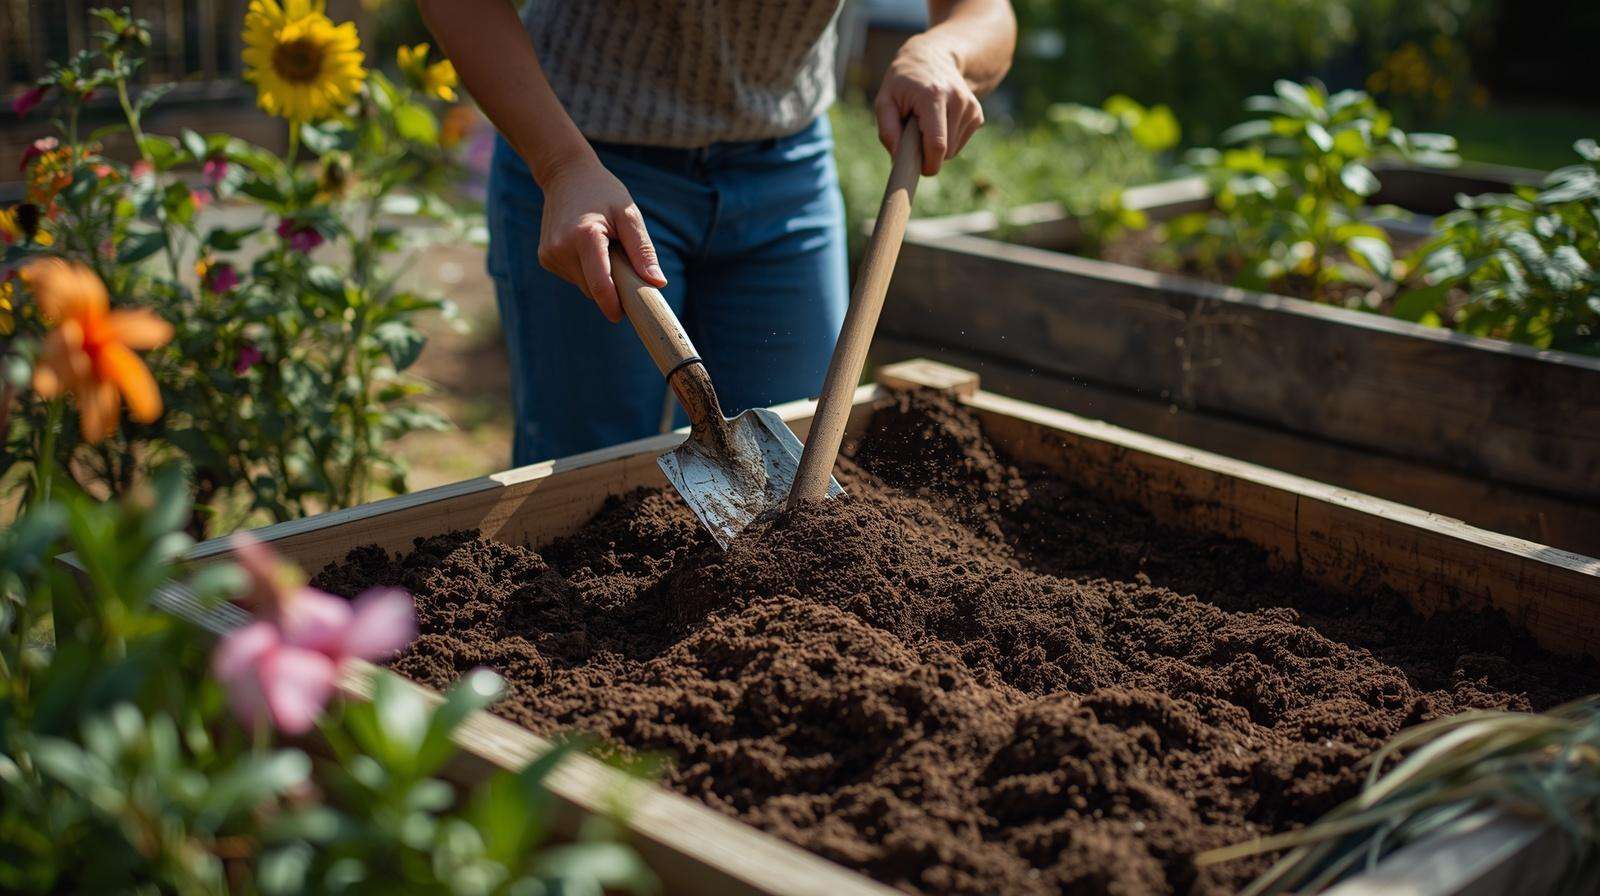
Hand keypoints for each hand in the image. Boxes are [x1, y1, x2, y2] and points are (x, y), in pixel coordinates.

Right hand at [536, 156, 665, 321]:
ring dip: (599, 277)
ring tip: (603, 247)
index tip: (625, 316)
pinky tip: (587, 247)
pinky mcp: (545, 257)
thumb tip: (657, 283)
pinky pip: (574, 277)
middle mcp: (561, 248)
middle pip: (593, 288)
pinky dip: (586, 271)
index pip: (600, 285)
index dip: (614, 305)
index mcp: (584, 236)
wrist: (566, 175)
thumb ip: (642, 250)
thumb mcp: (629, 216)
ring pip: (583, 285)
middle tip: (623, 262)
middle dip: (612, 286)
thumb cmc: (604, 193)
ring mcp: (550, 254)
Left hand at [874, 36, 984, 175]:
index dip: (928, 164)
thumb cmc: (903, 83)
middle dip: (927, 154)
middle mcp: (957, 100)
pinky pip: (960, 143)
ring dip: (936, 146)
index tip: (916, 169)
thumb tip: (899, 160)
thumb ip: (887, 130)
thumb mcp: (885, 100)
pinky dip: (947, 140)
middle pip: (945, 152)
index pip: (937, 144)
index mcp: (933, 96)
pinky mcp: (977, 114)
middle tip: (913, 136)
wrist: (933, 58)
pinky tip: (940, 121)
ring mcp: (970, 107)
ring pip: (953, 151)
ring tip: (926, 123)